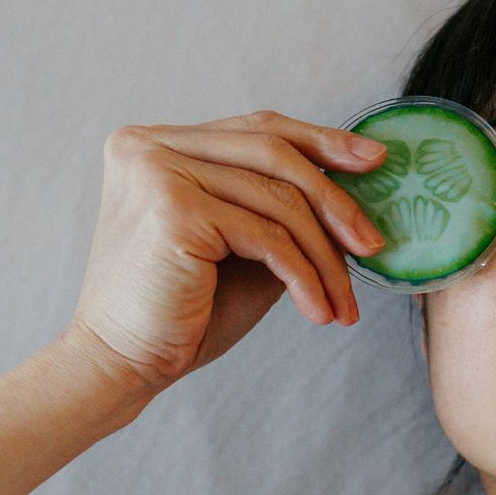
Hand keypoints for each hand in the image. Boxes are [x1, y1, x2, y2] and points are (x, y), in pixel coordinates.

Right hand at [65, 109, 389, 391]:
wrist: (121, 365)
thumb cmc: (183, 312)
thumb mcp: (242, 248)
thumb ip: (279, 209)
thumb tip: (354, 184)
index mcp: (158, 143)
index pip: (257, 128)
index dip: (320, 140)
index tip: (373, 161)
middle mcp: (149, 145)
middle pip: (273, 152)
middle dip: (335, 200)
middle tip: (374, 244)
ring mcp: (157, 170)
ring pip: (277, 199)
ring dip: (325, 258)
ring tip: (345, 304)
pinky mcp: (173, 208)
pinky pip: (267, 236)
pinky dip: (303, 276)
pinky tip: (318, 312)